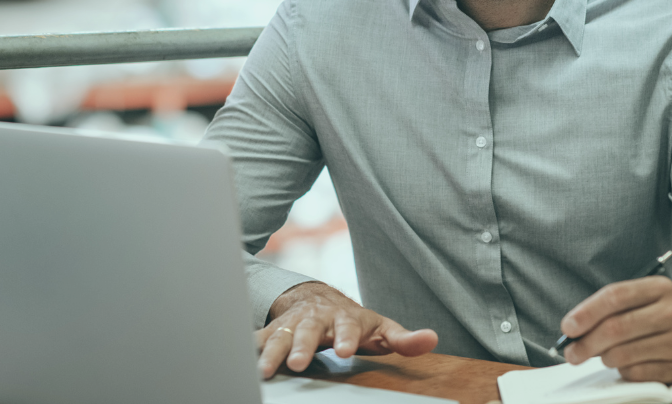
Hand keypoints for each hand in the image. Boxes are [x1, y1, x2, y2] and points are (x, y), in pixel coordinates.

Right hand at [255, 281, 437, 378]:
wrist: (318, 301)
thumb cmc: (354, 322)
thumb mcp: (381, 329)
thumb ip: (404, 338)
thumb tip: (431, 339)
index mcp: (344, 318)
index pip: (346, 326)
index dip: (345, 337)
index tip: (344, 351)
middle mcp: (314, 319)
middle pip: (306, 331)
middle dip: (300, 346)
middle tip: (296, 363)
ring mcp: (292, 324)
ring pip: (278, 336)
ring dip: (270, 352)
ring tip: (263, 371)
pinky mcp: (273, 331)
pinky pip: (258, 338)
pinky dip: (248, 348)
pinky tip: (240, 361)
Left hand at [559, 276, 671, 382]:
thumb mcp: (651, 296)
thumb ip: (616, 306)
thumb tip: (576, 326)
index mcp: (660, 289)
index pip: (615, 297)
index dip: (586, 313)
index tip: (568, 327)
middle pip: (616, 329)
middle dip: (586, 343)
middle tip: (572, 351)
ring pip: (624, 355)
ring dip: (604, 358)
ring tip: (603, 355)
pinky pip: (638, 373)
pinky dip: (624, 371)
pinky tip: (626, 364)